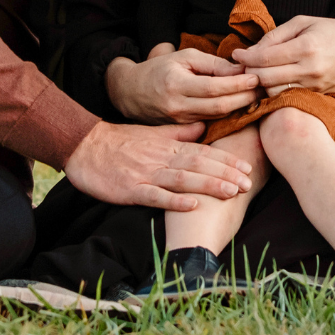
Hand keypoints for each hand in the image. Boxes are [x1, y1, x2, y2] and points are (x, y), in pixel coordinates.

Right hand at [64, 120, 253, 210]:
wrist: (85, 146)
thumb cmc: (120, 141)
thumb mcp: (152, 132)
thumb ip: (178, 132)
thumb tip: (204, 128)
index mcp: (167, 146)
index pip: (203, 151)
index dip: (226, 159)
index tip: (247, 166)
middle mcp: (161, 159)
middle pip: (198, 165)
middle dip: (225, 173)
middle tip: (249, 181)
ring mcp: (147, 174)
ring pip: (183, 179)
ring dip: (208, 185)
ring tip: (232, 191)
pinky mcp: (132, 189)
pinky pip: (155, 196)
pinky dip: (174, 201)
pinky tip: (192, 206)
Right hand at [105, 44, 260, 122]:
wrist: (130, 93)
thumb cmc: (160, 69)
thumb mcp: (183, 58)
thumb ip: (211, 64)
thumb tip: (239, 69)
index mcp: (176, 84)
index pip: (214, 87)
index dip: (238, 83)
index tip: (257, 77)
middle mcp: (177, 106)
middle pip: (219, 106)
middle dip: (245, 98)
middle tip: (265, 90)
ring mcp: (179, 122)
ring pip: (217, 118)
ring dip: (240, 109)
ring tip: (259, 98)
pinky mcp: (181, 131)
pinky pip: (210, 124)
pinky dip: (228, 116)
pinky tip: (242, 110)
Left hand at [232, 6, 334, 95]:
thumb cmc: (333, 30)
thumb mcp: (303, 23)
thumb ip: (276, 36)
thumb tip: (252, 50)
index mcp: (305, 47)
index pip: (265, 58)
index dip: (246, 57)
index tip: (236, 54)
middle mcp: (310, 70)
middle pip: (266, 79)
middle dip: (249, 73)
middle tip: (242, 67)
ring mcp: (316, 86)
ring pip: (276, 92)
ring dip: (261, 85)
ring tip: (255, 75)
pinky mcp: (320, 96)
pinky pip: (291, 97)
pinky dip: (277, 92)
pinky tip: (272, 84)